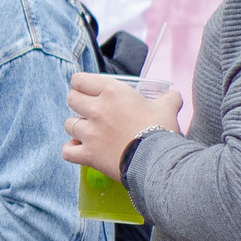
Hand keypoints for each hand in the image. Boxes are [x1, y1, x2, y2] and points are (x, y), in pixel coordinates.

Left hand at [64, 73, 182, 177]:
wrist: (159, 160)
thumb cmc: (162, 130)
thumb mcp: (169, 107)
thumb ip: (169, 98)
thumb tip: (172, 95)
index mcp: (112, 92)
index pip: (80, 80)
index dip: (81, 83)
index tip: (86, 88)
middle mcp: (97, 109)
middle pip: (72, 99)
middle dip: (78, 102)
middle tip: (89, 109)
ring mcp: (90, 133)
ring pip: (69, 124)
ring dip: (77, 127)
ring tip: (89, 131)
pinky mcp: (88, 154)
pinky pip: (67, 150)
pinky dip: (71, 150)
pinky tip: (80, 149)